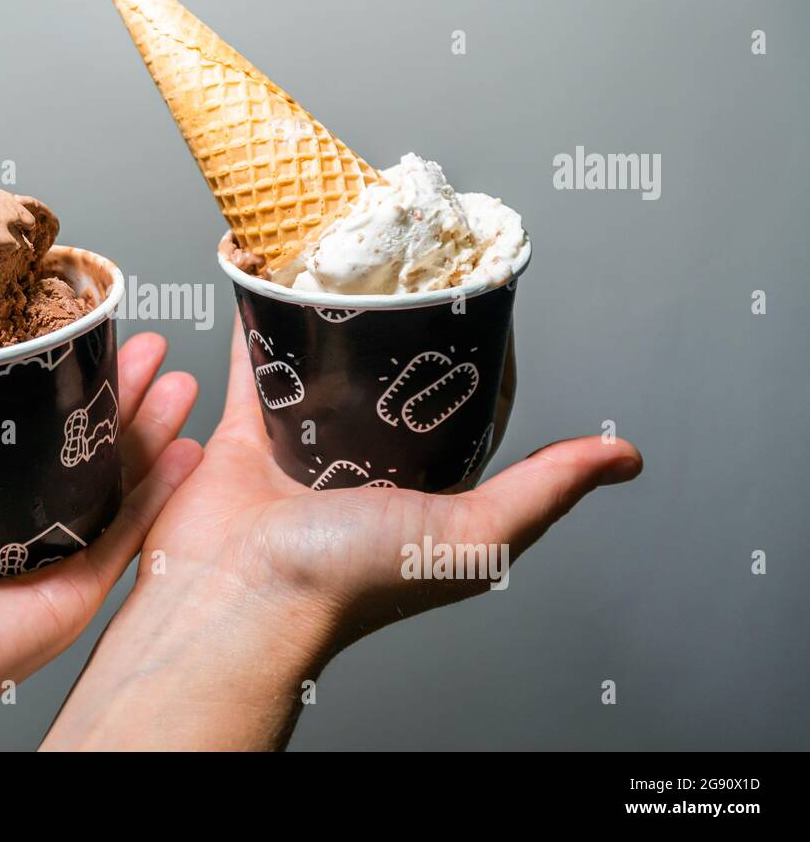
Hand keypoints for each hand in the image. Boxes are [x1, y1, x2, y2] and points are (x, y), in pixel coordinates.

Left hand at [0, 333, 199, 750]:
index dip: (47, 406)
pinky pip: (118, 550)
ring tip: (175, 381)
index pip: (13, 462)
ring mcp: (25, 584)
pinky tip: (182, 451)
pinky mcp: (48, 613)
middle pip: (71, 472)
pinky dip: (156, 499)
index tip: (72, 353)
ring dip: (145, 440)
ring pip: (104, 501)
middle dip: (112, 407)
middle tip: (142, 353)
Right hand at [43, 321, 641, 749]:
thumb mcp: (472, 535)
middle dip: (394, 333)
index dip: (468, 363)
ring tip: (339, 264)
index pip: (457, 414)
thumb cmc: (346, 581)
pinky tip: (266, 285)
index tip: (475, 305)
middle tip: (402, 271)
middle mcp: (361, 470)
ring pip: (320, 370)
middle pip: (384, 385)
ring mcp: (300, 451)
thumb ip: (544, 491)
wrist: (237, 596)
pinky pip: (253, 369)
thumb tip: (623, 455)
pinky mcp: (243, 438)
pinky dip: (257, 327)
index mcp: (419, 493)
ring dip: (327, 323)